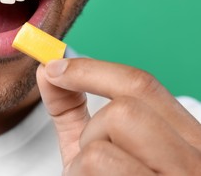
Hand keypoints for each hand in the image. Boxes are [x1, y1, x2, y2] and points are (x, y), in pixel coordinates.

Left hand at [36, 58, 200, 174]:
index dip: (90, 69)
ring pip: (100, 150)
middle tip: (93, 155)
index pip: (141, 85)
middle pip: (122, 112)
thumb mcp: (100, 148)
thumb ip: (73, 110)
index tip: (53, 67)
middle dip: (91, 132)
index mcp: (187, 139)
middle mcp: (193, 162)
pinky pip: (91, 174)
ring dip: (83, 166)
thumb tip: (46, 70)